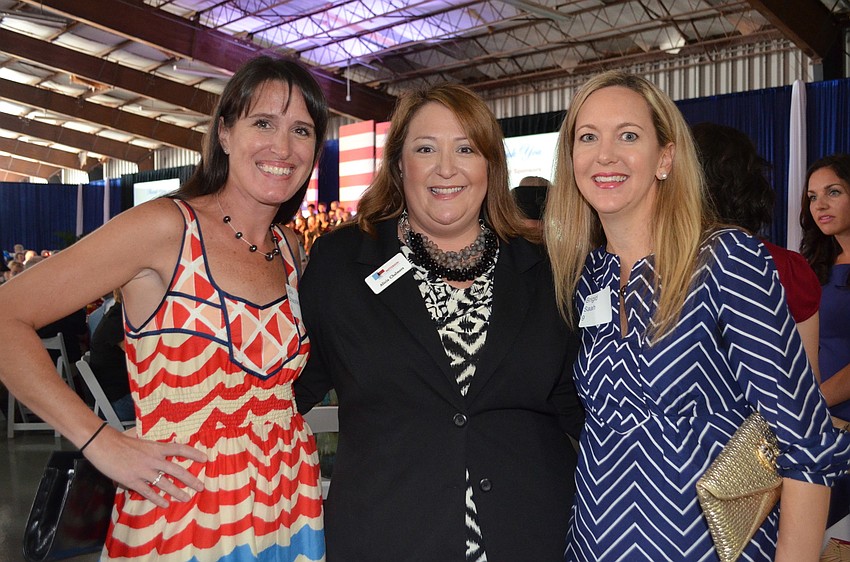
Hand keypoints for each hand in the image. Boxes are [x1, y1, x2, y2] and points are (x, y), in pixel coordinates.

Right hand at [83, 425, 207, 507]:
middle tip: (201, 487)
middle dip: (191, 480)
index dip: (193, 454)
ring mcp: (143, 471)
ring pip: (165, 484)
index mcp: (156, 447)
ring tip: (186, 498)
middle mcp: (153, 459)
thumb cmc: (121, 440)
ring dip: (177, 492)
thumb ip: (151, 446)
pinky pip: (148, 492)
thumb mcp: (141, 440)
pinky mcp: (132, 481)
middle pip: (177, 470)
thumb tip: (159, 446)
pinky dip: (157, 499)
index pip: (179, 449)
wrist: (104, 444)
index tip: (205, 459)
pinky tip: (165, 504)